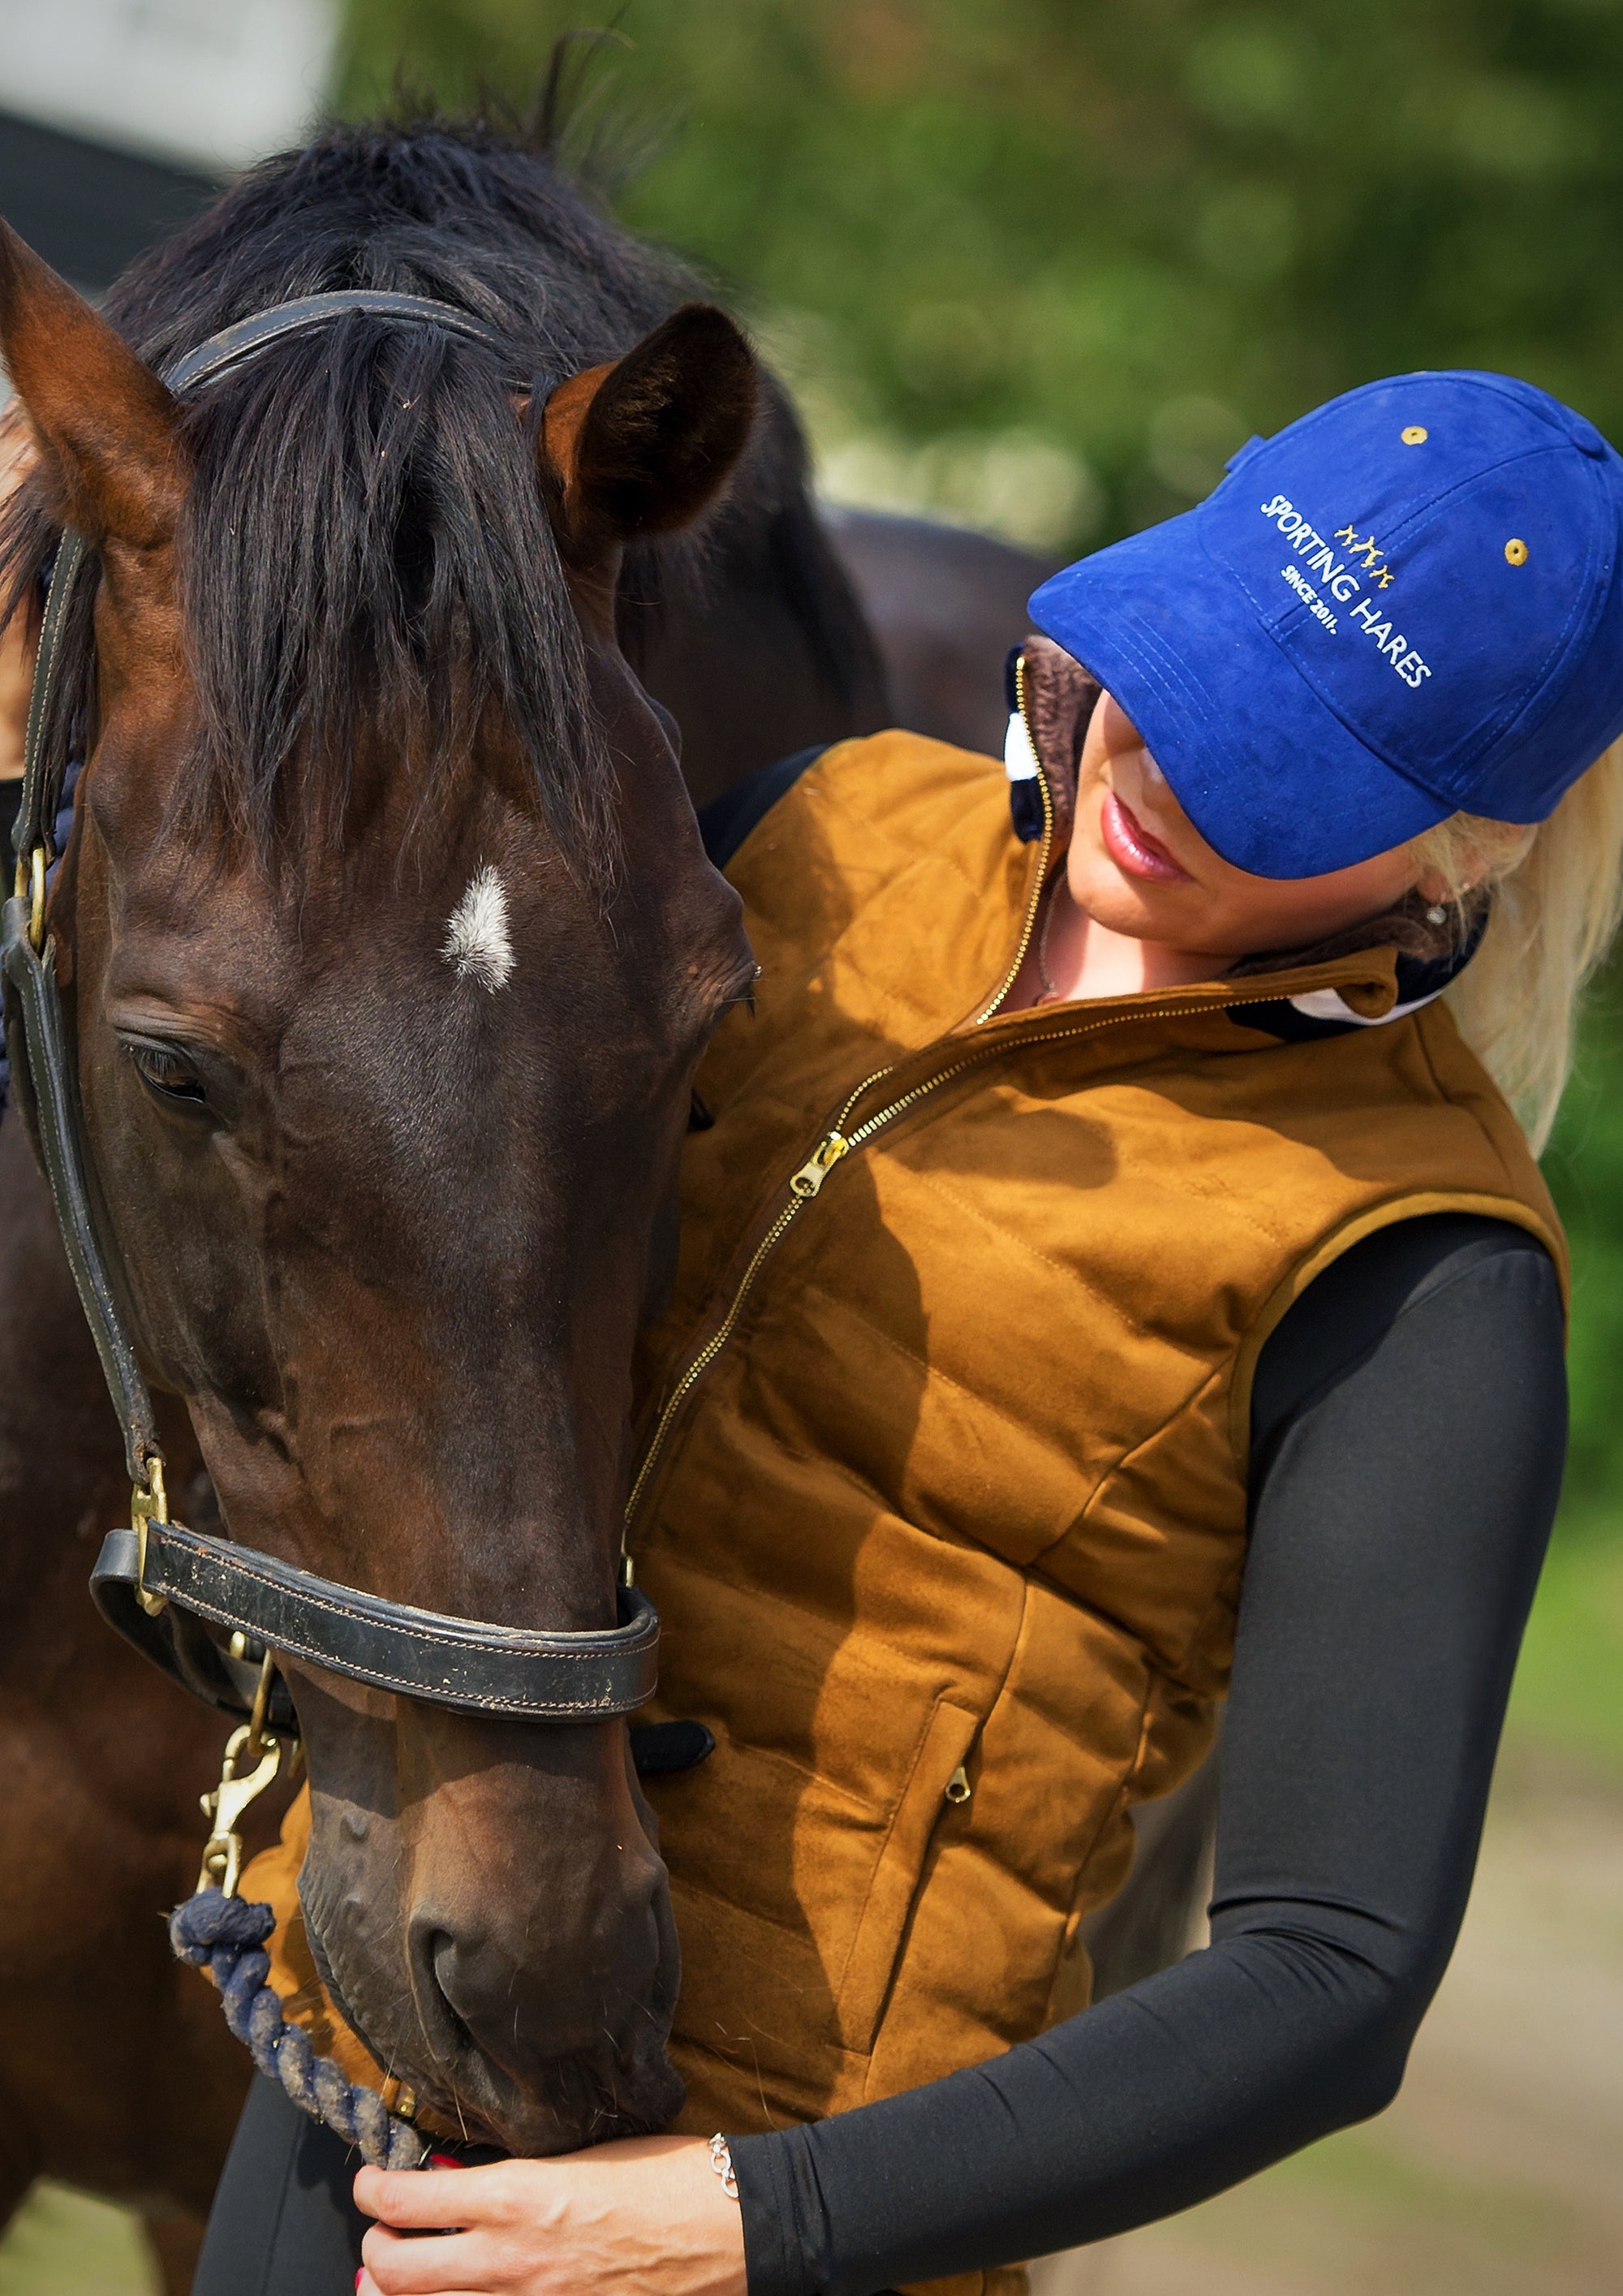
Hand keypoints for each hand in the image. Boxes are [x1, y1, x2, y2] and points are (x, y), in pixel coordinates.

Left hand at [355, 2132, 747, 2295]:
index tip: (371, 2184)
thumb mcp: (581, 2155)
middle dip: (373, 2251)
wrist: (730, 2227)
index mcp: (515, 2196)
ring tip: (394, 2283)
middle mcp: (508, 2259)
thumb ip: (516, 2175)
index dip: (373, 2191)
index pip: (406, 2200)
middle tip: (378, 2238)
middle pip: (395, 2271)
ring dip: (399, 2295)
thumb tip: (461, 2183)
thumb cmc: (667, 2176)